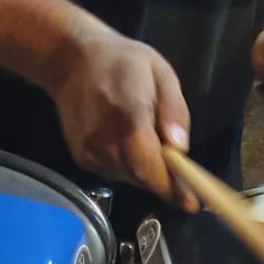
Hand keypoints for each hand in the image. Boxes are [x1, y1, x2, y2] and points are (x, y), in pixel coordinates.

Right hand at [46, 28, 196, 209]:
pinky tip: (126, 141)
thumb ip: (174, 111)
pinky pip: (112, 172)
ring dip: (144, 170)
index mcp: (130, 119)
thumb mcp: (161, 74)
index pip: (150, 167)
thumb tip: (181, 148)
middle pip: (142, 178)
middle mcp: (106, 141)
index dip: (171, 188)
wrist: (73, 60)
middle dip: (163, 178)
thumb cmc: (125, 62)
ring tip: (146, 141)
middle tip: (177, 167)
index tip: (191, 203)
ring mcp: (89, 151)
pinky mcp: (80, 157)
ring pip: (128, 178)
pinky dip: (126, 165)